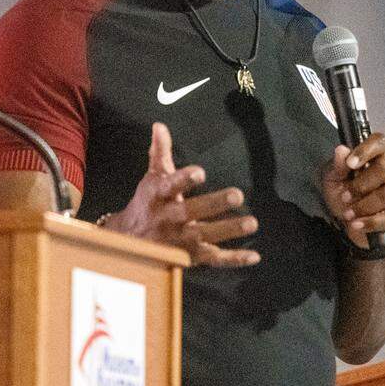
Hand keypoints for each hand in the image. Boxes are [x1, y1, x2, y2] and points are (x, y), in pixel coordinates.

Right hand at [103, 122, 259, 266]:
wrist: (130, 242)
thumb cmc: (147, 204)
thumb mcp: (151, 178)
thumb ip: (159, 152)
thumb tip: (159, 126)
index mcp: (158, 196)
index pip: (170, 186)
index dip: (184, 179)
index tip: (200, 172)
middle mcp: (168, 218)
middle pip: (191, 211)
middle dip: (214, 204)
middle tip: (237, 194)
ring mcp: (180, 240)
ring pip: (205, 236)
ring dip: (229, 230)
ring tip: (252, 222)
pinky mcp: (190, 257)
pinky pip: (213, 260)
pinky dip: (233, 259)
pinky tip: (254, 255)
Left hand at [321, 133, 384, 248]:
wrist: (355, 220)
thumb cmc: (348, 192)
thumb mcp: (335, 178)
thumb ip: (338, 165)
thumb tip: (341, 151)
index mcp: (383, 152)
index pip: (379, 142)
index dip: (365, 151)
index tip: (350, 164)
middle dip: (361, 185)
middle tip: (345, 196)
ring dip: (365, 205)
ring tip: (349, 213)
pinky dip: (372, 222)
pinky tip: (358, 224)